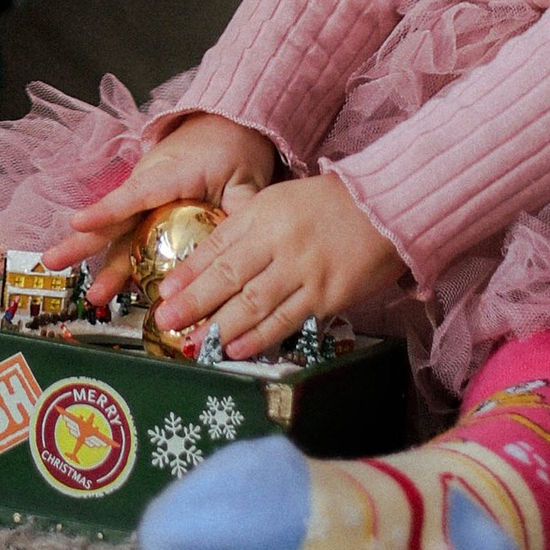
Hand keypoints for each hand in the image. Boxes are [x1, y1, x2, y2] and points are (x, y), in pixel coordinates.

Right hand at [50, 112, 278, 304]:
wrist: (225, 126)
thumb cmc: (233, 148)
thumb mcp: (247, 179)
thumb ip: (242, 211)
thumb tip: (244, 249)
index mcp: (170, 173)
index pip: (133, 193)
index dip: (106, 210)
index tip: (78, 222)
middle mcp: (148, 185)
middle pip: (113, 218)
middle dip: (81, 242)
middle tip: (51, 262)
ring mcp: (146, 199)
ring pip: (119, 234)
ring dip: (101, 263)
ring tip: (90, 295)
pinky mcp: (149, 210)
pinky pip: (132, 237)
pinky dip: (120, 261)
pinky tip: (113, 288)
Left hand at [157, 173, 401, 360]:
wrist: (384, 208)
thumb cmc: (328, 204)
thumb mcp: (280, 202)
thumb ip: (247, 228)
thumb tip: (210, 263)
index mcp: (264, 213)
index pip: (217, 245)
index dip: (189, 271)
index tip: (164, 290)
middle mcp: (279, 241)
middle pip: (228, 276)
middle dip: (194, 301)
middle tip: (166, 320)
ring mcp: (303, 270)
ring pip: (253, 303)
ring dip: (219, 326)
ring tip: (193, 341)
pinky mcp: (327, 295)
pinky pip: (286, 320)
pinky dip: (258, 337)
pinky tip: (235, 348)